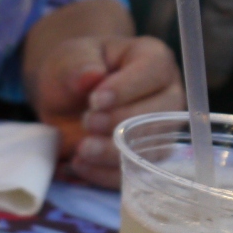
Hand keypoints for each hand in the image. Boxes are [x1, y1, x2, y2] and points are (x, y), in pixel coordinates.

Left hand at [31, 35, 183, 188]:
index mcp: (153, 59)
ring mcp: (160, 130)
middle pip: (159, 115)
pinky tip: (78, 165)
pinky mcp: (144, 158)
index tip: (94, 100)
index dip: (126, 88)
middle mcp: (167, 95)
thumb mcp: (68, 59)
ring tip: (80, 150)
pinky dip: (103, 174)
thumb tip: (90, 76)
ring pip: (150, 149)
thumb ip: (77, 65)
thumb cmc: (74, 70)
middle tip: (86, 123)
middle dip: (120, 124)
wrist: (64, 98)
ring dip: (113, 153)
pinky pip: (133, 173)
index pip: (154, 72)